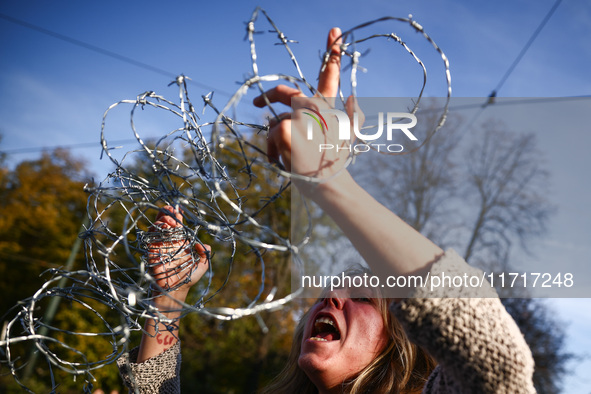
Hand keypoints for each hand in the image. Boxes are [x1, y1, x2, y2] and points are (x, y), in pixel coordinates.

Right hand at [147, 206, 209, 296]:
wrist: (176, 290)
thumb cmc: (189, 278)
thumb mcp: (202, 264)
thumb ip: (205, 253)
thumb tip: (204, 245)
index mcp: (180, 242)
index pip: (177, 225)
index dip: (177, 216)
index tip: (178, 210)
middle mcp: (169, 241)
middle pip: (165, 222)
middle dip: (167, 214)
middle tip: (173, 212)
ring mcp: (160, 245)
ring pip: (157, 227)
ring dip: (162, 220)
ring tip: (170, 222)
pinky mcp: (152, 251)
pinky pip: (150, 237)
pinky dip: (155, 229)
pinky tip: (163, 227)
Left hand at [253, 27, 362, 184]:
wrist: (330, 184)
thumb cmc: (336, 163)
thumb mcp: (347, 135)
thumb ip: (350, 113)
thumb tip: (352, 96)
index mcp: (330, 106)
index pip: (331, 74)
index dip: (333, 52)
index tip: (334, 31)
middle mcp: (316, 106)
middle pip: (285, 93)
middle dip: (269, 95)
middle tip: (257, 101)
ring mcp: (300, 116)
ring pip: (275, 122)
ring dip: (276, 140)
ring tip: (289, 157)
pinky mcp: (287, 128)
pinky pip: (271, 135)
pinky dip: (272, 150)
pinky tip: (283, 160)